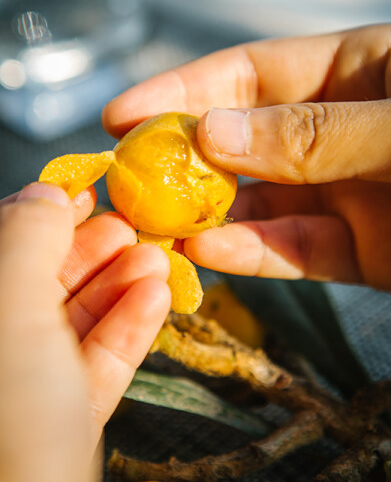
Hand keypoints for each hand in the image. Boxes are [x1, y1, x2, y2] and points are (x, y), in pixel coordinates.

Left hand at [0, 183, 170, 481]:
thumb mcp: (12, 311)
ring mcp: (27, 382)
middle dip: (92, 248)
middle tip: (131, 226)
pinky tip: (157, 297)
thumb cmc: (5, 420)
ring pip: (76, 318)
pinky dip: (130, 327)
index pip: (3, 245)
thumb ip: (27, 240)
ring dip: (121, 284)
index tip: (85, 188)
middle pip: (43, 279)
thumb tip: (44, 193)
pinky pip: (97, 359)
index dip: (42, 212)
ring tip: (157, 259)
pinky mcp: (63, 413)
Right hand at [103, 23, 390, 293]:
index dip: (182, 91)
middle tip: (127, 182)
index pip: (250, 74)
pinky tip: (211, 254)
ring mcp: (348, 192)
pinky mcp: (362, 251)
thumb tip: (214, 134)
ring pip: (262, 205)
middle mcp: (340, 131)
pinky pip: (297, 250)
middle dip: (183, 161)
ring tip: (155, 228)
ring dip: (208, 217)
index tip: (123, 114)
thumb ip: (314, 132)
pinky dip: (254, 254)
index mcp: (356, 72)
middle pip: (244, 142)